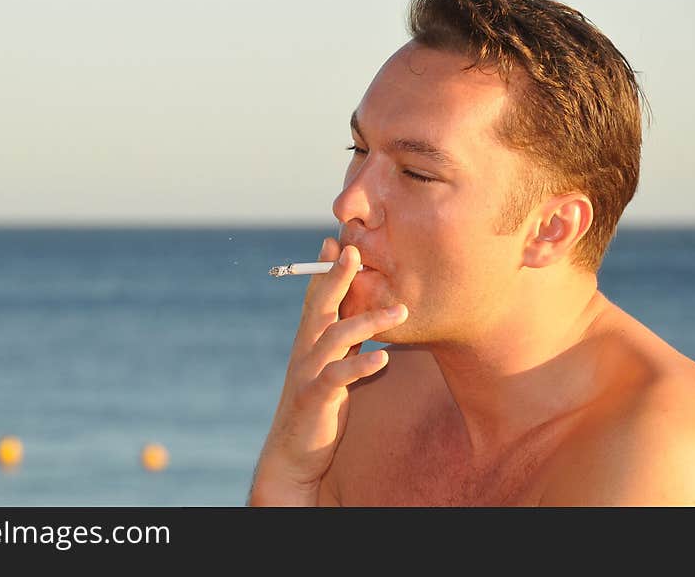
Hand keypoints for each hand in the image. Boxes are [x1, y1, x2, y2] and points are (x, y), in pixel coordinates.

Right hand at [249, 237, 408, 504]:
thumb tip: (367, 320)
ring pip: (334, 336)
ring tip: (401, 312)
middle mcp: (305, 350)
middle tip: (353, 250)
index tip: (334, 241)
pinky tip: (383, 358)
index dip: (324, 270)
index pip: (315, 298)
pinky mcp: (314, 397)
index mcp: (309, 341)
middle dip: (336, 276)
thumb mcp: (332, 369)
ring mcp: (308, 372)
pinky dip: (360, 365)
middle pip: (320, 305)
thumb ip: (344, 345)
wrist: (293, 453)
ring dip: (368, 320)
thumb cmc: (318, 407)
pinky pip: (338, 376)